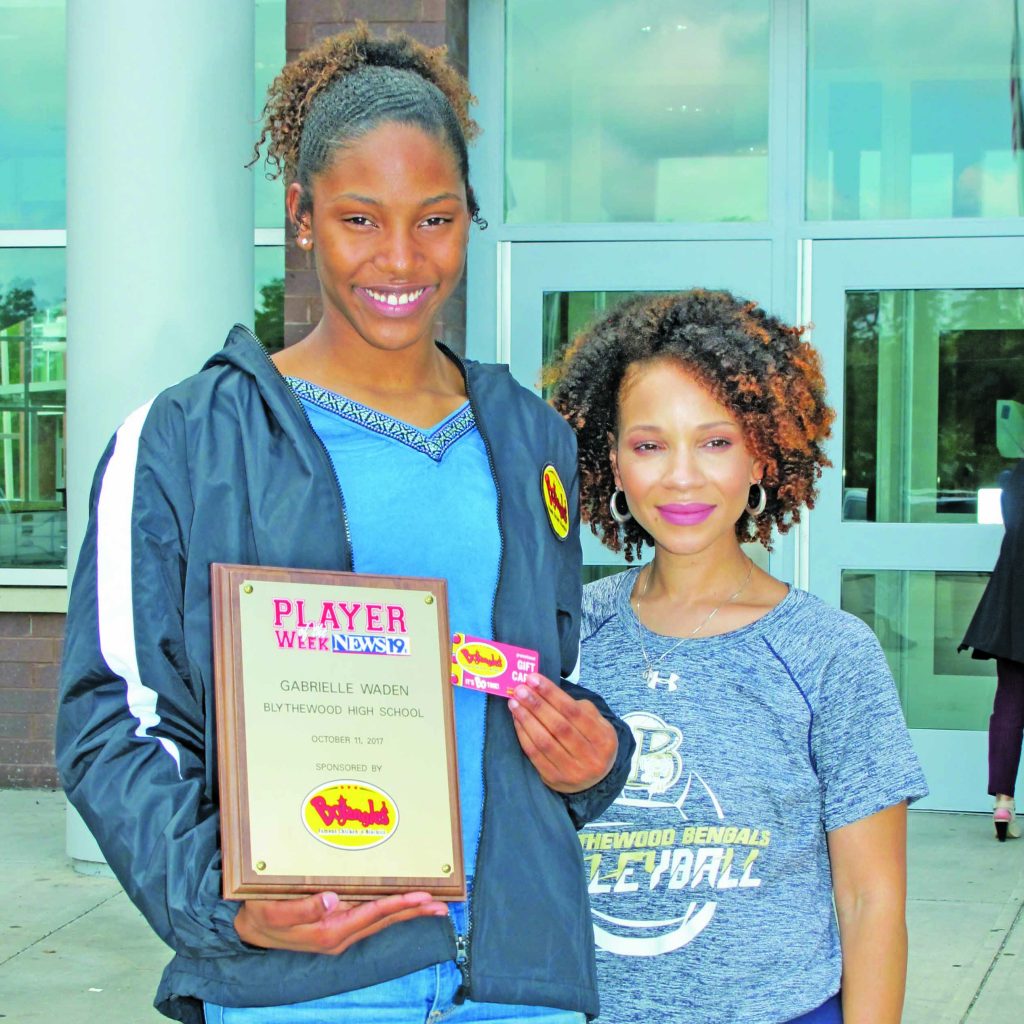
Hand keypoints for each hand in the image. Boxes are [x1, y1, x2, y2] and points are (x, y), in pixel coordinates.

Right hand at [234, 890, 448, 954]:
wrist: (248, 929)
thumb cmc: (261, 915)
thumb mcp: (274, 911)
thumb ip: (302, 909)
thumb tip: (332, 900)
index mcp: (329, 932)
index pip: (373, 915)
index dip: (399, 904)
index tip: (422, 897)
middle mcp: (340, 935)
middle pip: (385, 920)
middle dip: (414, 912)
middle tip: (442, 905)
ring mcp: (340, 932)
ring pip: (381, 921)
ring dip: (407, 913)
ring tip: (433, 907)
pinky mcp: (337, 926)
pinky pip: (371, 918)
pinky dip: (391, 911)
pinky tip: (403, 906)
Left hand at [508, 673, 618, 793]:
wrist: (596, 779)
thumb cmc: (592, 742)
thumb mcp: (598, 723)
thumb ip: (579, 708)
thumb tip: (546, 691)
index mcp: (604, 739)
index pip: (574, 712)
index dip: (552, 694)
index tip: (534, 679)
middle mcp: (590, 758)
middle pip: (558, 726)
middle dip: (536, 705)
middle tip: (520, 689)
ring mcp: (572, 772)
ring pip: (544, 741)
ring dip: (526, 719)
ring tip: (514, 702)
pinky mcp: (554, 779)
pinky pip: (534, 755)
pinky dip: (523, 735)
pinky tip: (517, 720)